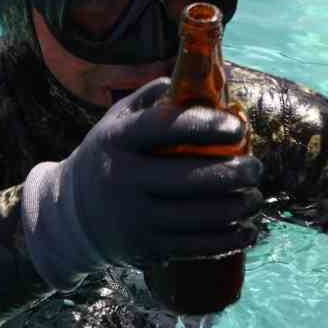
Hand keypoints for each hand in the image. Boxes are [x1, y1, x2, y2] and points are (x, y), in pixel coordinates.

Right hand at [21, 78, 263, 287]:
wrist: (71, 213)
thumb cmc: (110, 155)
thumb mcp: (119, 120)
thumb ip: (155, 97)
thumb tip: (206, 80)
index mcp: (118, 139)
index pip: (165, 128)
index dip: (206, 125)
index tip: (238, 128)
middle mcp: (123, 178)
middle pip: (190, 177)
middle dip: (234, 173)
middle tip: (256, 168)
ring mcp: (134, 217)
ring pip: (199, 216)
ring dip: (237, 207)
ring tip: (254, 198)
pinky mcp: (145, 247)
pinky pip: (196, 246)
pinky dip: (228, 239)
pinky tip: (248, 230)